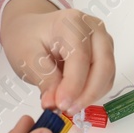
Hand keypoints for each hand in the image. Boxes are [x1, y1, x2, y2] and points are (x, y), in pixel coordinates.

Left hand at [0, 0, 115, 113]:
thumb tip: (54, 103)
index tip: (60, 105)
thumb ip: (43, 79)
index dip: (73, 85)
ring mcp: (103, 41)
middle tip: (67, 110)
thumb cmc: (27, 38)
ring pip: (107, 74)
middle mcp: (94, 28)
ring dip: (91, 95)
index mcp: (72, 22)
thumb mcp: (26, 58)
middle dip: (87, 93)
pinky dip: (93, 92)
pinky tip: (75, 98)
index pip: (80, 57)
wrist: (31, 29)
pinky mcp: (105, 54)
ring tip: (67, 105)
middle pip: (103, 65)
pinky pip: (106, 78)